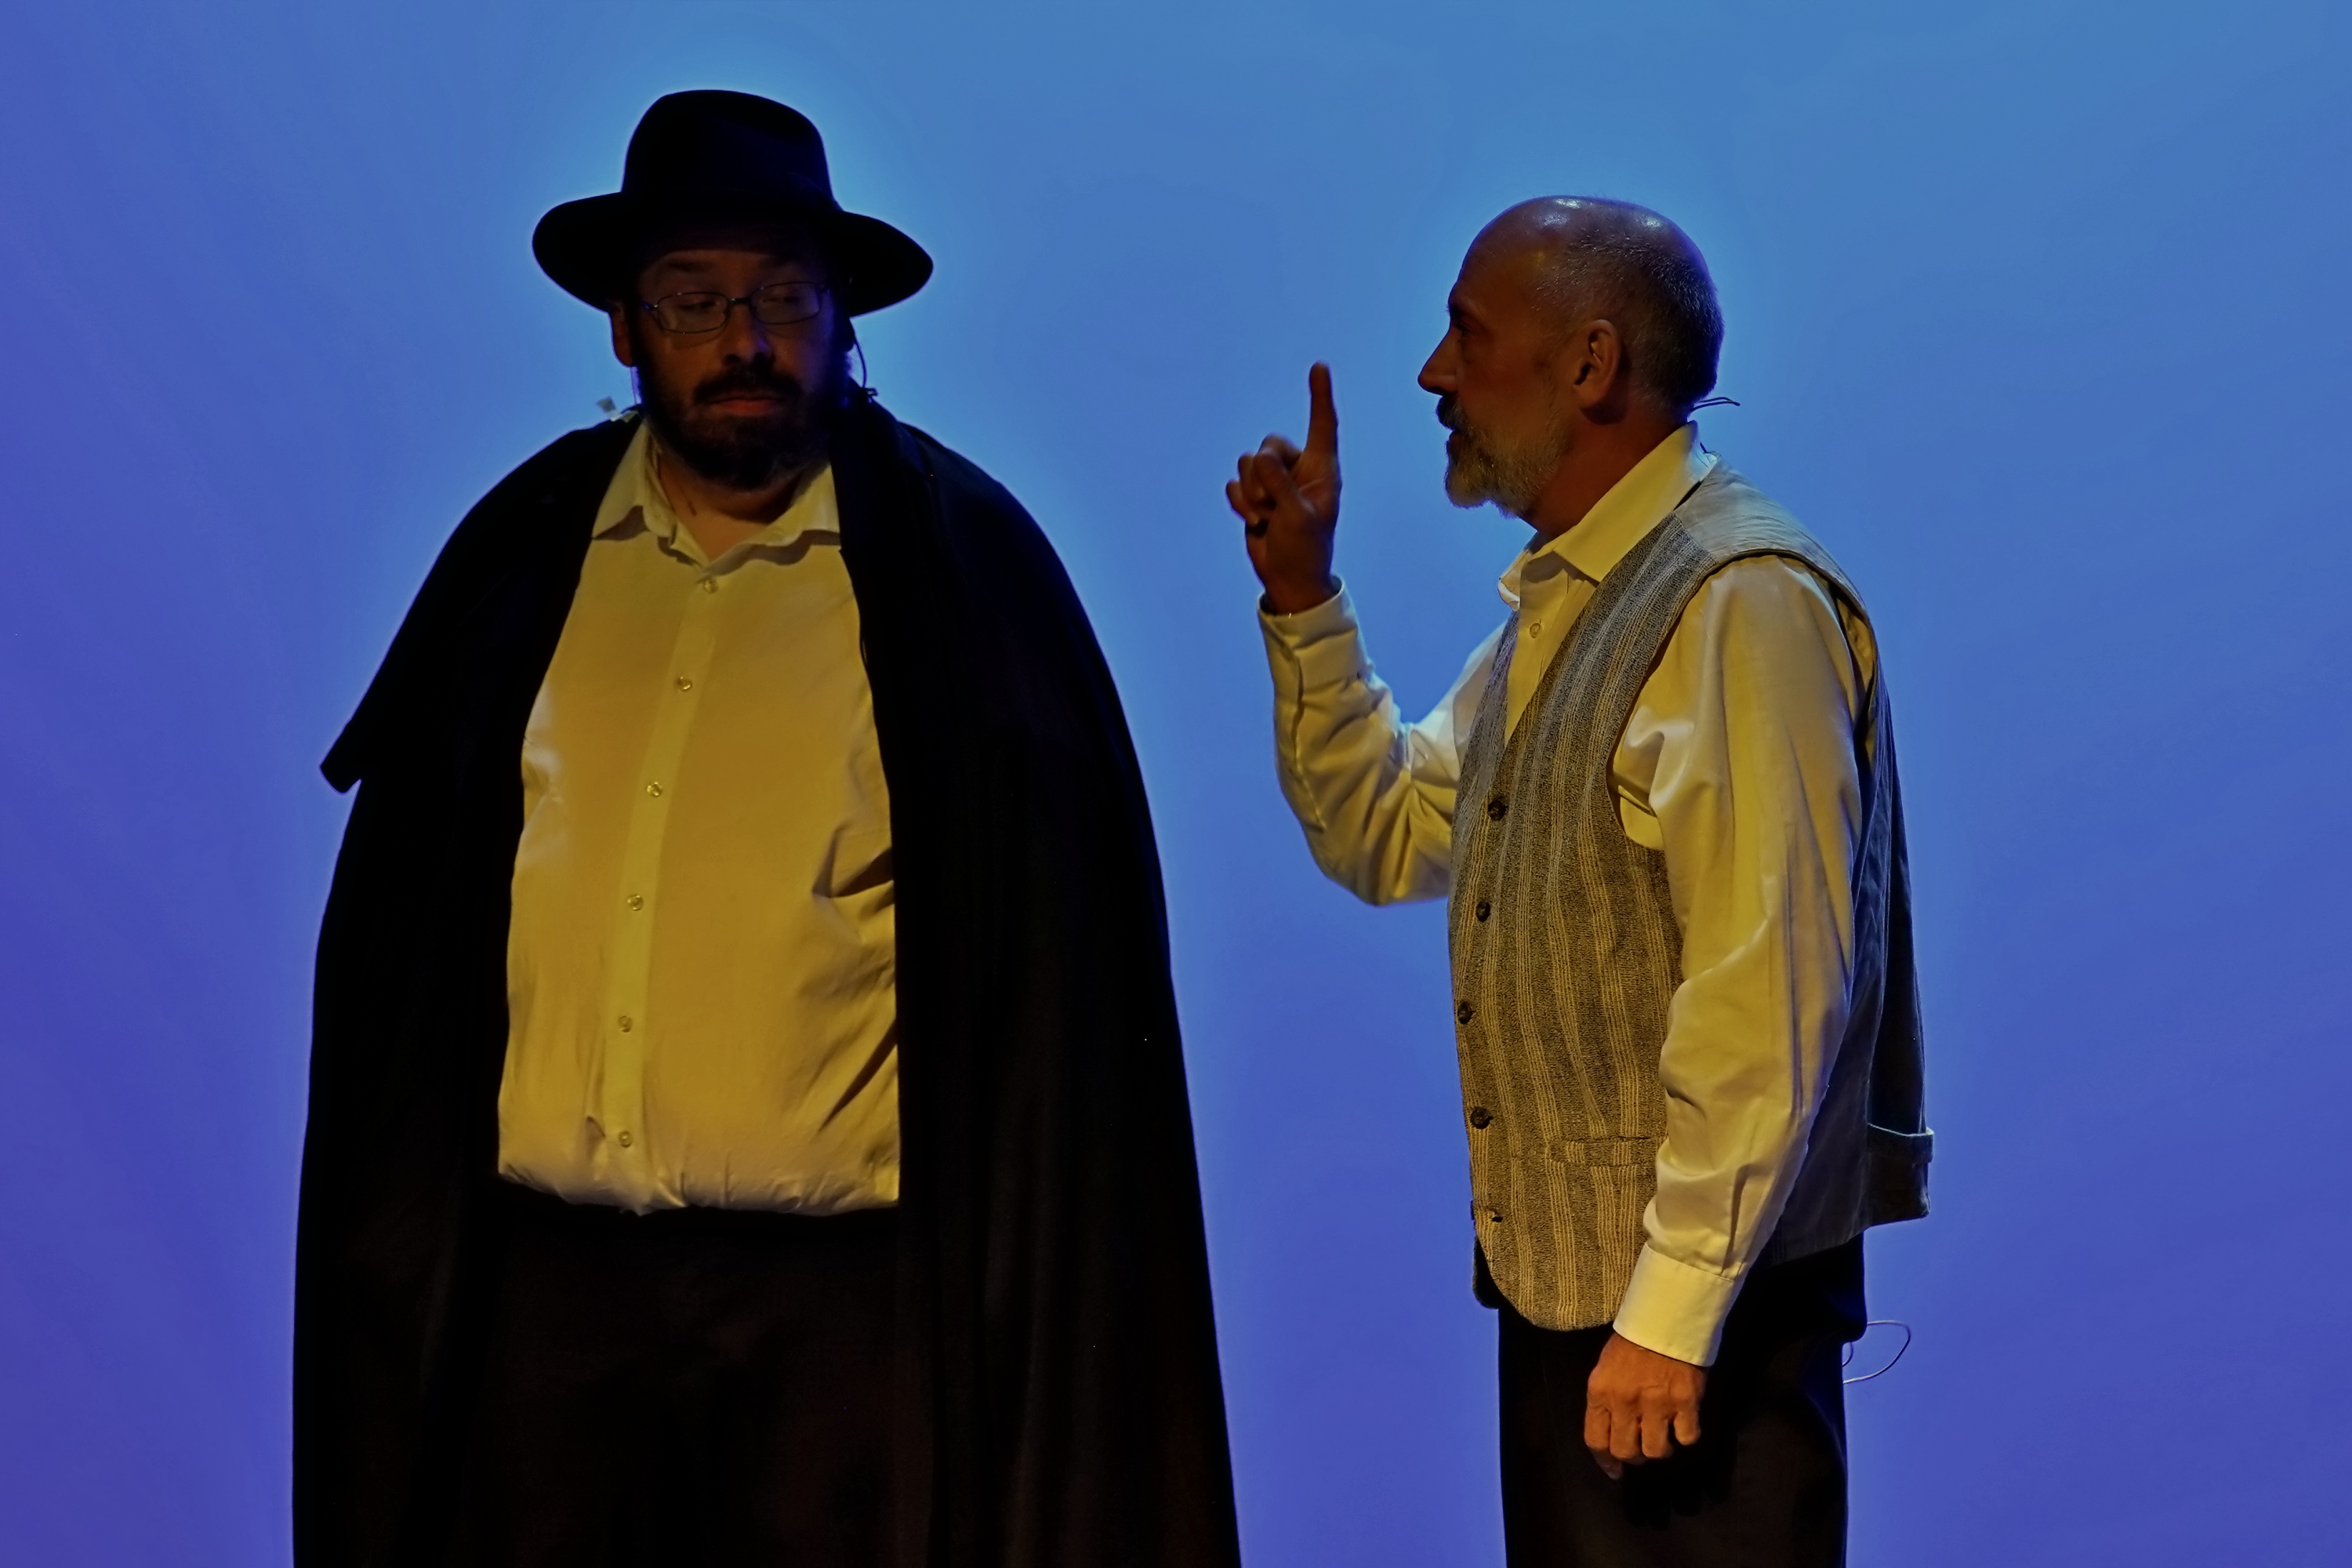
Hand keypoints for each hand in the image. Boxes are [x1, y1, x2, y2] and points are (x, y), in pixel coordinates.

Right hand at [1226, 362, 1341, 614]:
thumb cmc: (1305, 549)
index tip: (1320, 367)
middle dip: (1262, 477)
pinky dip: (1240, 503)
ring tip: (1266, 518)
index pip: (1323, 426)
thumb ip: (1280, 484)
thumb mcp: (1298, 517)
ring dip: (1250, 494)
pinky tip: (1255, 522)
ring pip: (1248, 463)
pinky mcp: (1255, 494)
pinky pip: (1236, 483)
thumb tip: (1260, 457)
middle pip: (1269, 444)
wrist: (1288, 579)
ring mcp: (1276, 482)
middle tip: (1272, 508)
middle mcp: (1299, 469)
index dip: (1320, 396)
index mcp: (1321, 470)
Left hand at [1583, 1332, 1706, 1478]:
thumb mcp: (1606, 1367)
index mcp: (1600, 1391)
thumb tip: (1613, 1433)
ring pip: (1656, 1450)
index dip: (1604, 1461)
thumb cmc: (1634, 1340)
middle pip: (1625, 1451)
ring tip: (1664, 1434)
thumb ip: (1606, 1400)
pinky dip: (1686, 1435)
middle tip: (1642, 1447)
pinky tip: (1684, 1423)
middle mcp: (1625, 1401)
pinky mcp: (1686, 1402)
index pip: (1595, 1439)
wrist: (1667, 1316)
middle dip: (1634, 1457)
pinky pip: (1687, 1438)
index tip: (1614, 1471)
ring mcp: (1657, 1403)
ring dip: (1660, 1448)